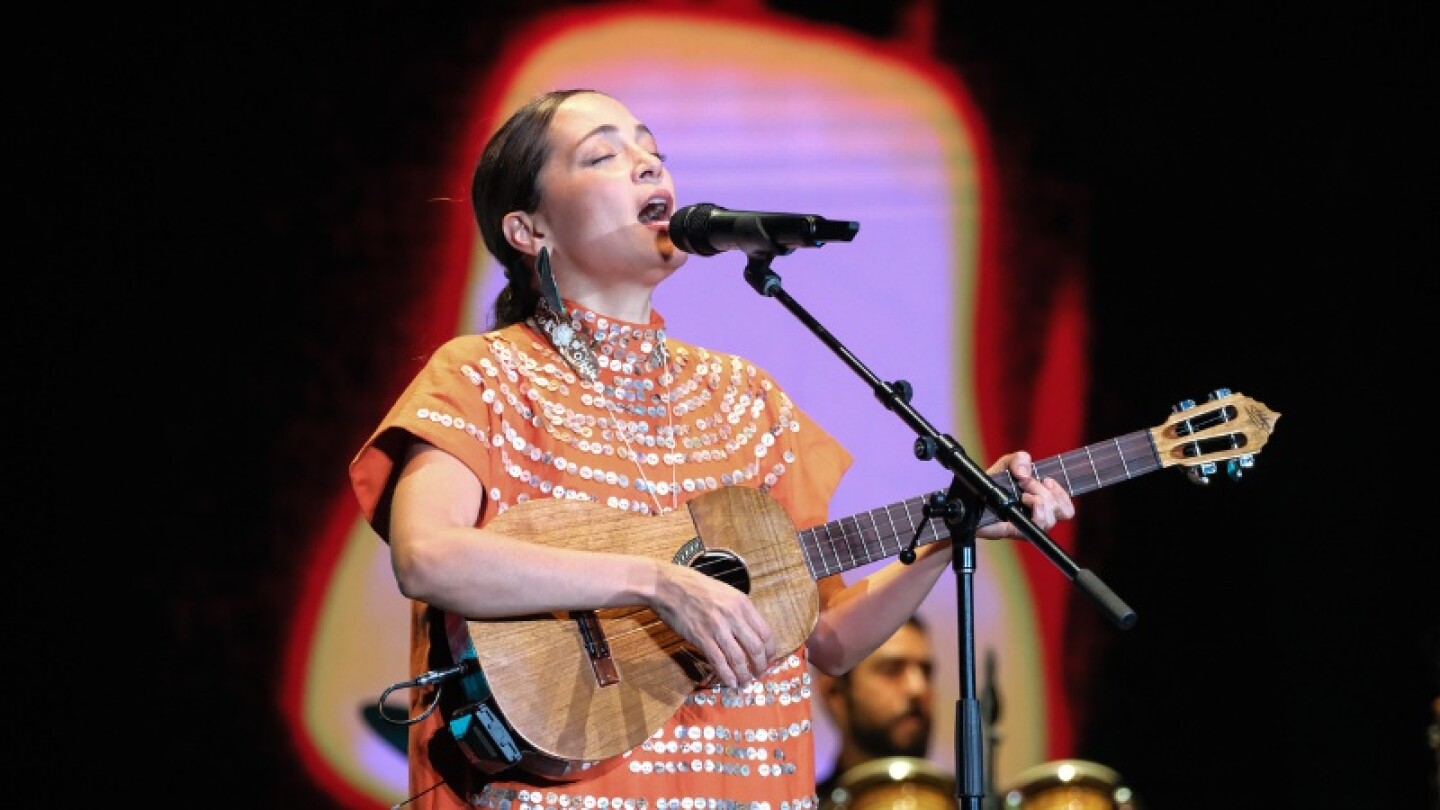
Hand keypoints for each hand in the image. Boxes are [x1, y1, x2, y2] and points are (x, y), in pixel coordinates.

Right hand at [650, 561, 776, 686]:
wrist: (668, 586)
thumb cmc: (695, 586)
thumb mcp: (725, 592)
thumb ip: (739, 610)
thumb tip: (749, 630)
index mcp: (742, 603)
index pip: (765, 632)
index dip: (770, 650)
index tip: (768, 658)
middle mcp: (733, 615)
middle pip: (755, 648)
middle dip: (760, 666)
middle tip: (759, 674)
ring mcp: (717, 627)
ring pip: (738, 658)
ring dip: (744, 674)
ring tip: (745, 681)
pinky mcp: (701, 637)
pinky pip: (718, 661)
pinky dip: (726, 675)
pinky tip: (730, 682)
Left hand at [975, 451, 1074, 538]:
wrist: (968, 499)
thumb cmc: (987, 485)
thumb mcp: (1005, 465)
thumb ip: (1018, 459)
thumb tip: (1025, 473)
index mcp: (1040, 503)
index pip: (1066, 509)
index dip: (1062, 495)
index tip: (1047, 480)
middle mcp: (1037, 517)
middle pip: (1062, 512)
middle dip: (1045, 491)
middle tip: (1025, 483)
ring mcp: (1028, 526)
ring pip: (1051, 520)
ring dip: (1040, 500)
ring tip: (1022, 493)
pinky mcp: (1018, 532)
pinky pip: (1037, 527)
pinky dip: (1037, 511)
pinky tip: (1023, 500)